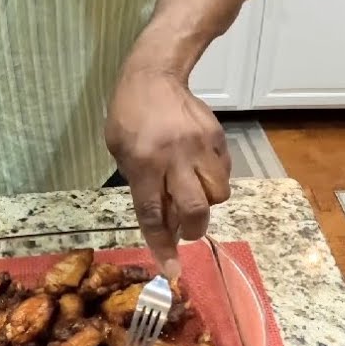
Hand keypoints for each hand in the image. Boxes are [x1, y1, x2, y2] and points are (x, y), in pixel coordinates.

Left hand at [105, 68, 230, 278]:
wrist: (155, 74)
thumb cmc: (129, 116)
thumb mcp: (120, 151)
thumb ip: (140, 185)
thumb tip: (163, 219)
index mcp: (144, 163)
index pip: (154, 214)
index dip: (163, 246)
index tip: (172, 271)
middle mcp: (174, 157)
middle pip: (193, 209)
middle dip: (191, 229)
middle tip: (185, 228)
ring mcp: (200, 146)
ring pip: (216, 194)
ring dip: (205, 204)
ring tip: (192, 192)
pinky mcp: (217, 137)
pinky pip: (224, 173)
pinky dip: (213, 181)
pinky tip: (200, 170)